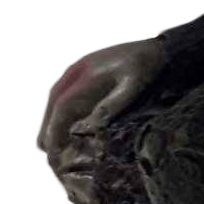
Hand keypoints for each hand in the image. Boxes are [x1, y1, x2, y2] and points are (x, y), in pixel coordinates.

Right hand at [38, 36, 166, 167]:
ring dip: (53, 122)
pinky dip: (61, 113)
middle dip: (49, 130)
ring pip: (56, 101)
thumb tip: (91, 128)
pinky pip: (65, 96)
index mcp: (85, 76)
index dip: (54, 130)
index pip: (62, 107)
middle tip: (50, 155)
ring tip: (54, 146)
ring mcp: (77, 72)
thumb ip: (112, 105)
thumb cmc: (145, 66)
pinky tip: (67, 127)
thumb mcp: (132, 86)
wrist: (154, 48)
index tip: (52, 151)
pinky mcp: (83, 73)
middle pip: (53, 105)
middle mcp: (75, 73)